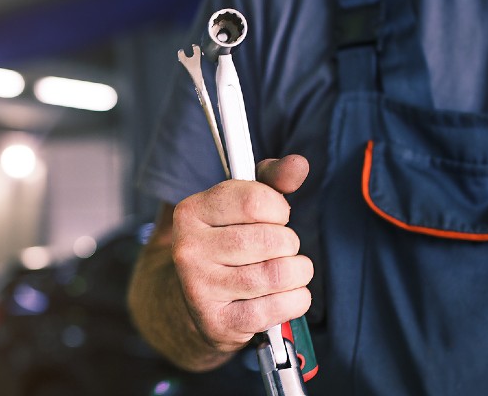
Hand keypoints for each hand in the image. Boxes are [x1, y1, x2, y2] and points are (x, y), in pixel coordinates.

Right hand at [171, 155, 312, 352]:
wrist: (194, 303)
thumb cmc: (226, 247)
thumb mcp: (239, 207)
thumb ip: (270, 181)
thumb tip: (299, 165)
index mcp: (190, 211)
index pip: (256, 201)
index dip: (278, 209)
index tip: (273, 218)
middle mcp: (189, 248)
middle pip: (273, 239)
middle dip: (289, 244)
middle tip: (277, 250)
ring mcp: (200, 288)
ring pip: (279, 274)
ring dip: (297, 273)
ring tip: (286, 272)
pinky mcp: (218, 322)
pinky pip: (279, 307)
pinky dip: (295, 300)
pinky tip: (283, 296)